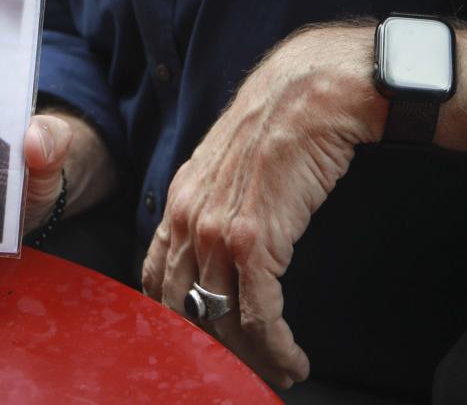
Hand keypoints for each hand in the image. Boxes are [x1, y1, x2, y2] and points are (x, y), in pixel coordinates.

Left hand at [141, 24, 386, 388]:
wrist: (309, 92)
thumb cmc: (280, 122)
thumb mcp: (229, 163)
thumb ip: (215, 202)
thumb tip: (221, 246)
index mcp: (179, 200)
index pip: (157, 279)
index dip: (175, 321)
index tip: (200, 346)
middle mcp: (188, 219)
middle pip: (185, 310)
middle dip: (213, 350)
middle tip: (240, 372)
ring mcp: (217, 231)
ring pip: (223, 321)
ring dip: (251, 359)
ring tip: (276, 373)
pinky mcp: (254, 240)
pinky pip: (259, 316)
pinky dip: (276, 349)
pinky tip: (291, 360)